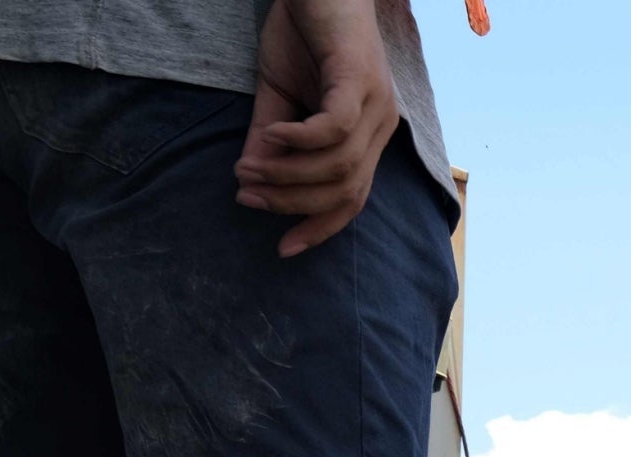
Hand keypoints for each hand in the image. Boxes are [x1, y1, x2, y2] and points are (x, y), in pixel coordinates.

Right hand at [235, 0, 400, 256]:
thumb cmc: (303, 34)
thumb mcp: (280, 94)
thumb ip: (270, 138)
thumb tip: (249, 178)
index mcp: (369, 137)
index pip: (352, 200)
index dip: (320, 228)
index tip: (284, 248)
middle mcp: (381, 126)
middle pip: (346, 190)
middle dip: (294, 203)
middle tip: (249, 196)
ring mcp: (376, 103)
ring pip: (339, 164)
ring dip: (289, 174)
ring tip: (249, 169)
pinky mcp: (360, 78)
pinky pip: (334, 126)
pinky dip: (301, 139)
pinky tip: (270, 136)